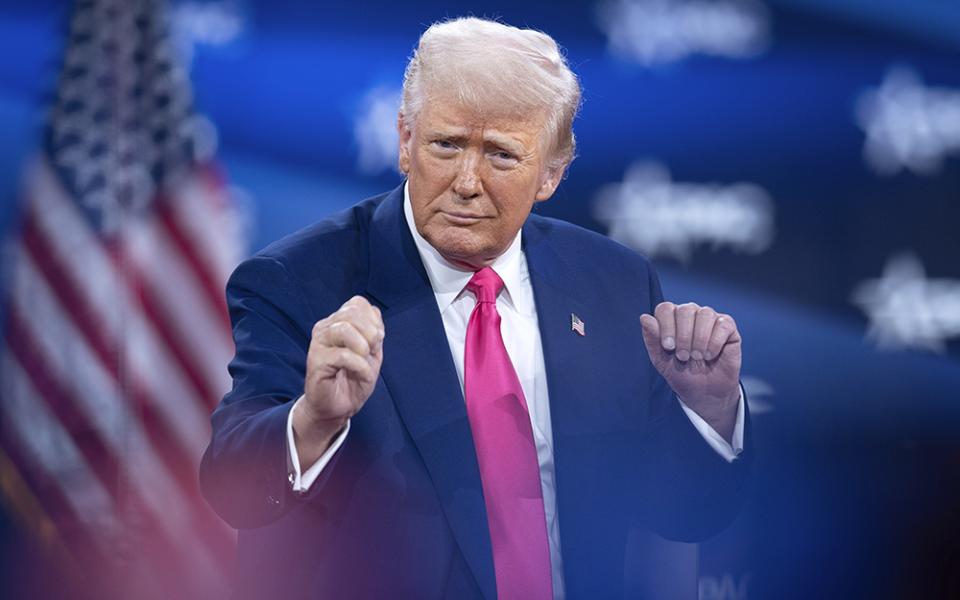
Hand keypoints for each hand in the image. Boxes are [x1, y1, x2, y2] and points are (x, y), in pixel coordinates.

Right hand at [292, 296, 383, 468]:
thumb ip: (374, 332)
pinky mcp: (316, 361)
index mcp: (338, 321)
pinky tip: (360, 374)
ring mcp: (319, 343)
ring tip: (365, 360)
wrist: (340, 407)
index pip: (357, 303)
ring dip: (363, 346)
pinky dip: (359, 365)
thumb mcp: (372, 352)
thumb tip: (375, 317)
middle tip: (372, 351)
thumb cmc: (354, 378)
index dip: (373, 319)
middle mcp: (325, 328)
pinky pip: (343, 355)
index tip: (376, 340)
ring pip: (343, 329)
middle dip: (371, 332)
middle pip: (351, 313)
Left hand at [639, 302, 740, 439]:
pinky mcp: (728, 327)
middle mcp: (691, 313)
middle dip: (682, 335)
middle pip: (685, 309)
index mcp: (672, 318)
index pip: (665, 308)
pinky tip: (710, 355)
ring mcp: (710, 318)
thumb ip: (652, 339)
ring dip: (699, 338)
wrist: (703, 392)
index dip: (665, 326)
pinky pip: (722, 324)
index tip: (668, 347)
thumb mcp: (661, 360)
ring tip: (696, 357)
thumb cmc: (681, 373)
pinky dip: (714, 342)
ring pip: (705, 313)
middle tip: (683, 356)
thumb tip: (644, 317)